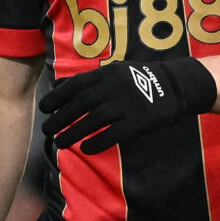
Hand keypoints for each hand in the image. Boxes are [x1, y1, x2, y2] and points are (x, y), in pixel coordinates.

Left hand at [39, 56, 216, 152]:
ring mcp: (126, 104)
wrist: (175, 86)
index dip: (57, 98)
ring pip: (93, 121)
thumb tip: (60, 85)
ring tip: (60, 143)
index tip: (44, 109)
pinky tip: (86, 149)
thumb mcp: (115, 71)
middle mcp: (113, 87)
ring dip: (73, 133)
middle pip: (80, 105)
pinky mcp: (139, 121)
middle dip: (60, 118)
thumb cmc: (141, 79)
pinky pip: (114, 134)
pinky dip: (98, 142)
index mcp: (106, 74)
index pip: (75, 86)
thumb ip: (90, 79)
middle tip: (47, 130)